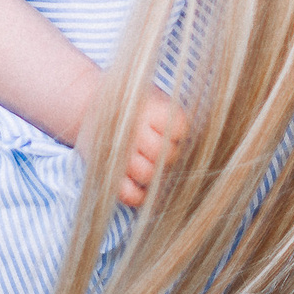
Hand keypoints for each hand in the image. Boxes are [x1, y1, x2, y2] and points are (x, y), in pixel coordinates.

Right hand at [85, 90, 189, 208]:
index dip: (178, 134)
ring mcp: (119, 152)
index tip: (172, 132)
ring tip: (151, 165)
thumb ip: (172, 114)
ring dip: (155, 175)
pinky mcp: (106, 171)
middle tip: (161, 152)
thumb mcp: (151, 96)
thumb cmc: (132, 104)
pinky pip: (128, 194)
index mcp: (147, 107)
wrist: (88, 106)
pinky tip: (143, 189)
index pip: (178, 128)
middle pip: (165, 154)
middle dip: (169, 156)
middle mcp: (133, 129)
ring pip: (148, 174)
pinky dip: (139, 196)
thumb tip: (205, 135)